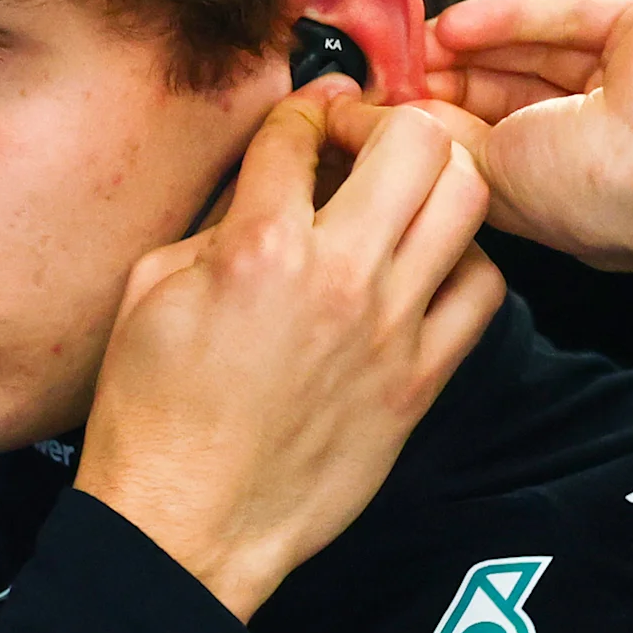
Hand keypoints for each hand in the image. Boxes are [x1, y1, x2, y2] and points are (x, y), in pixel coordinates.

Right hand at [77, 81, 504, 618]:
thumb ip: (216, 225)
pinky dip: (463, 261)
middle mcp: (336, 276)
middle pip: (412, 140)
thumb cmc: (153, 417)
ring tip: (401, 199)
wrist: (187, 521)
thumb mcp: (149, 292)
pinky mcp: (419, 379)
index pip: (301, 130)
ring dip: (435, 180)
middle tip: (358, 146)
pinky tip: (424, 269)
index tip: (302, 123)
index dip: (300, 111)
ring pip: (466, 201)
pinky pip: (483, 290)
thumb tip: (265, 188)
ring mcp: (389, 328)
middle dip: (384, 122)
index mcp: (256, 247)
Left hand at [355, 0, 632, 270]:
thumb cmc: (594, 197)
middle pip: (503, 96)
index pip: (485, 148)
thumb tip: (356, 122)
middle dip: (439, 83)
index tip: (365, 113)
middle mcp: (594, 136)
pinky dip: (507, 18)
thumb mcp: (487, 176)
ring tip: (406, 46)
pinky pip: (565, 16)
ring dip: (466, 48)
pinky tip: (452, 25)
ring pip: (532, 53)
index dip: (427, 128)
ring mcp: (623, 79)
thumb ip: (428, 144)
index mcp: (563, 189)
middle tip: (377, 71)